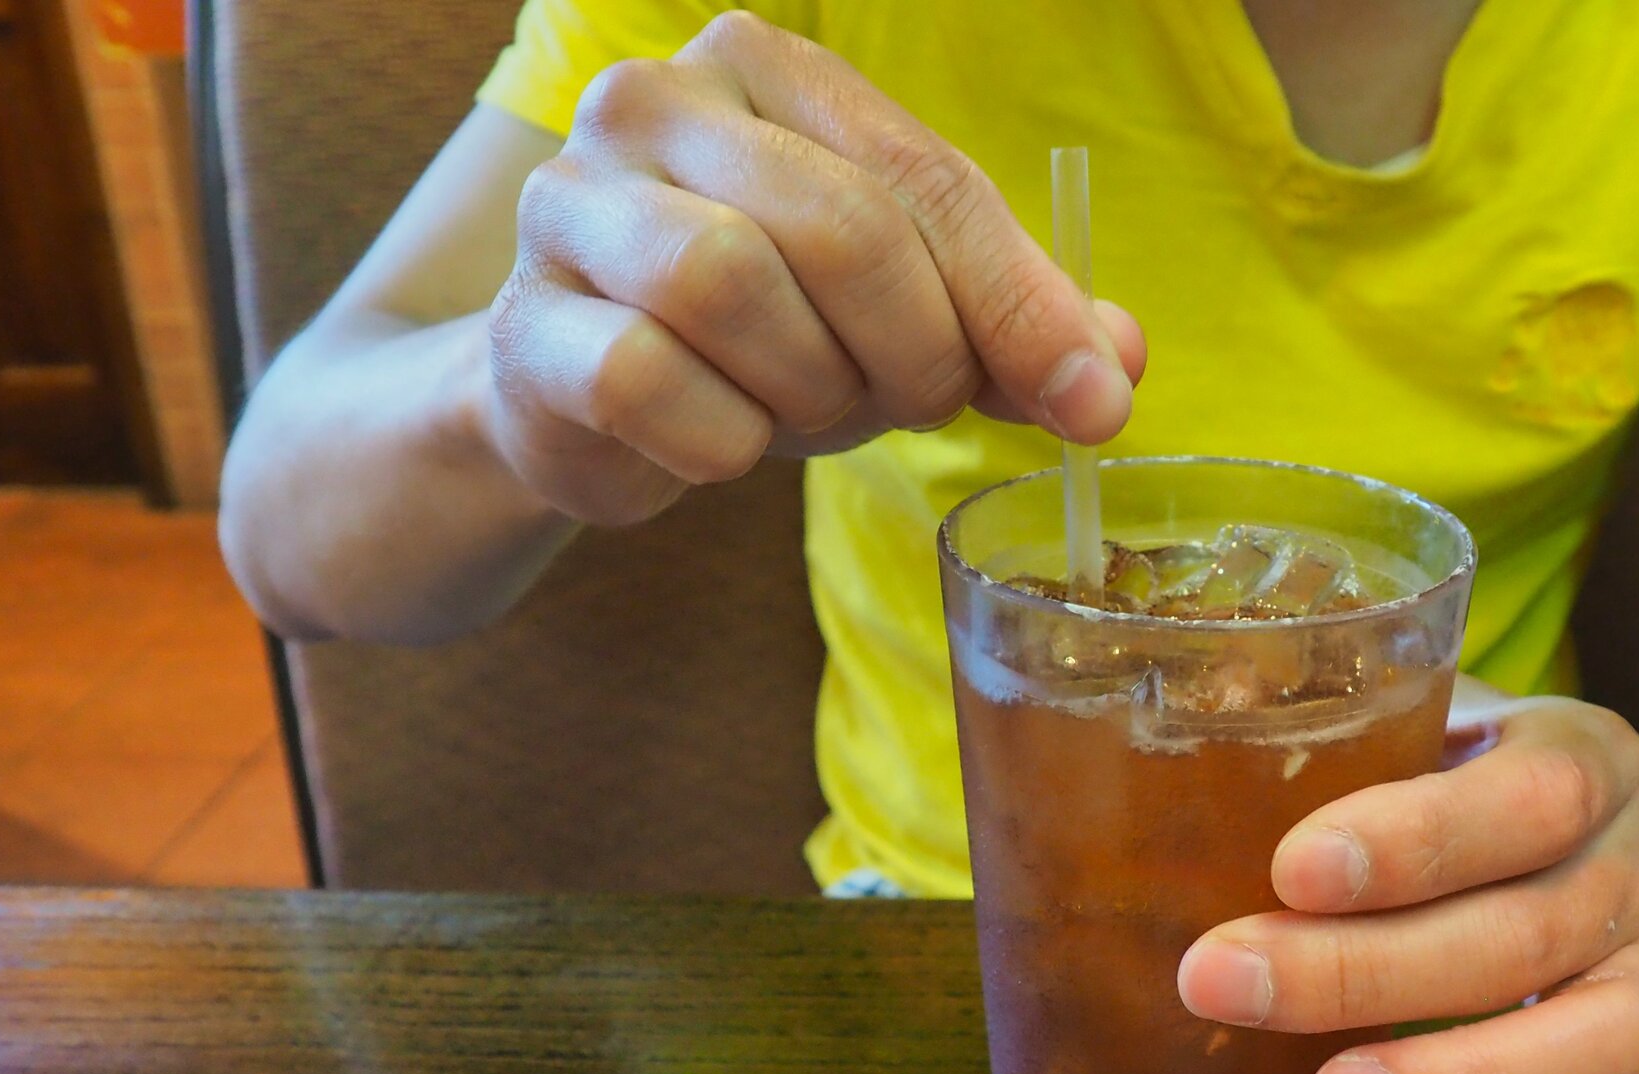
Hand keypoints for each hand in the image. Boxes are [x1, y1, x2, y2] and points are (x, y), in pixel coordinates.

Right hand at [487, 12, 1144, 524]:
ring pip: (731, 288)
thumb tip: (1113, 371)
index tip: (1089, 404)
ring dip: (811, 389)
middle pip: (840, 228)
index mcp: (767, 68)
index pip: (925, 177)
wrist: (590, 395)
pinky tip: (723, 441)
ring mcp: (570, 203)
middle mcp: (654, 102)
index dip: (1020, 303)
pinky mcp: (525, 322)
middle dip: (916, 347)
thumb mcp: (906, 311)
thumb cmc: (769, 332)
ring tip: (813, 410)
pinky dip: (717, 441)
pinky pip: (646, 382)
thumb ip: (1014, 324)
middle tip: (921, 404)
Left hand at [1177, 697, 1638, 1073]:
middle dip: (1363, 969)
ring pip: (1580, 1053)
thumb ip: (1371, 736)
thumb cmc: (1521, 785)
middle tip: (1221, 982)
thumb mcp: (1474, 726)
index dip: (1411, 840)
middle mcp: (1637, 880)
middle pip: (1518, 936)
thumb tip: (1190, 757)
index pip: (1519, 802)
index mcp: (1586, 765)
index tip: (1292, 866)